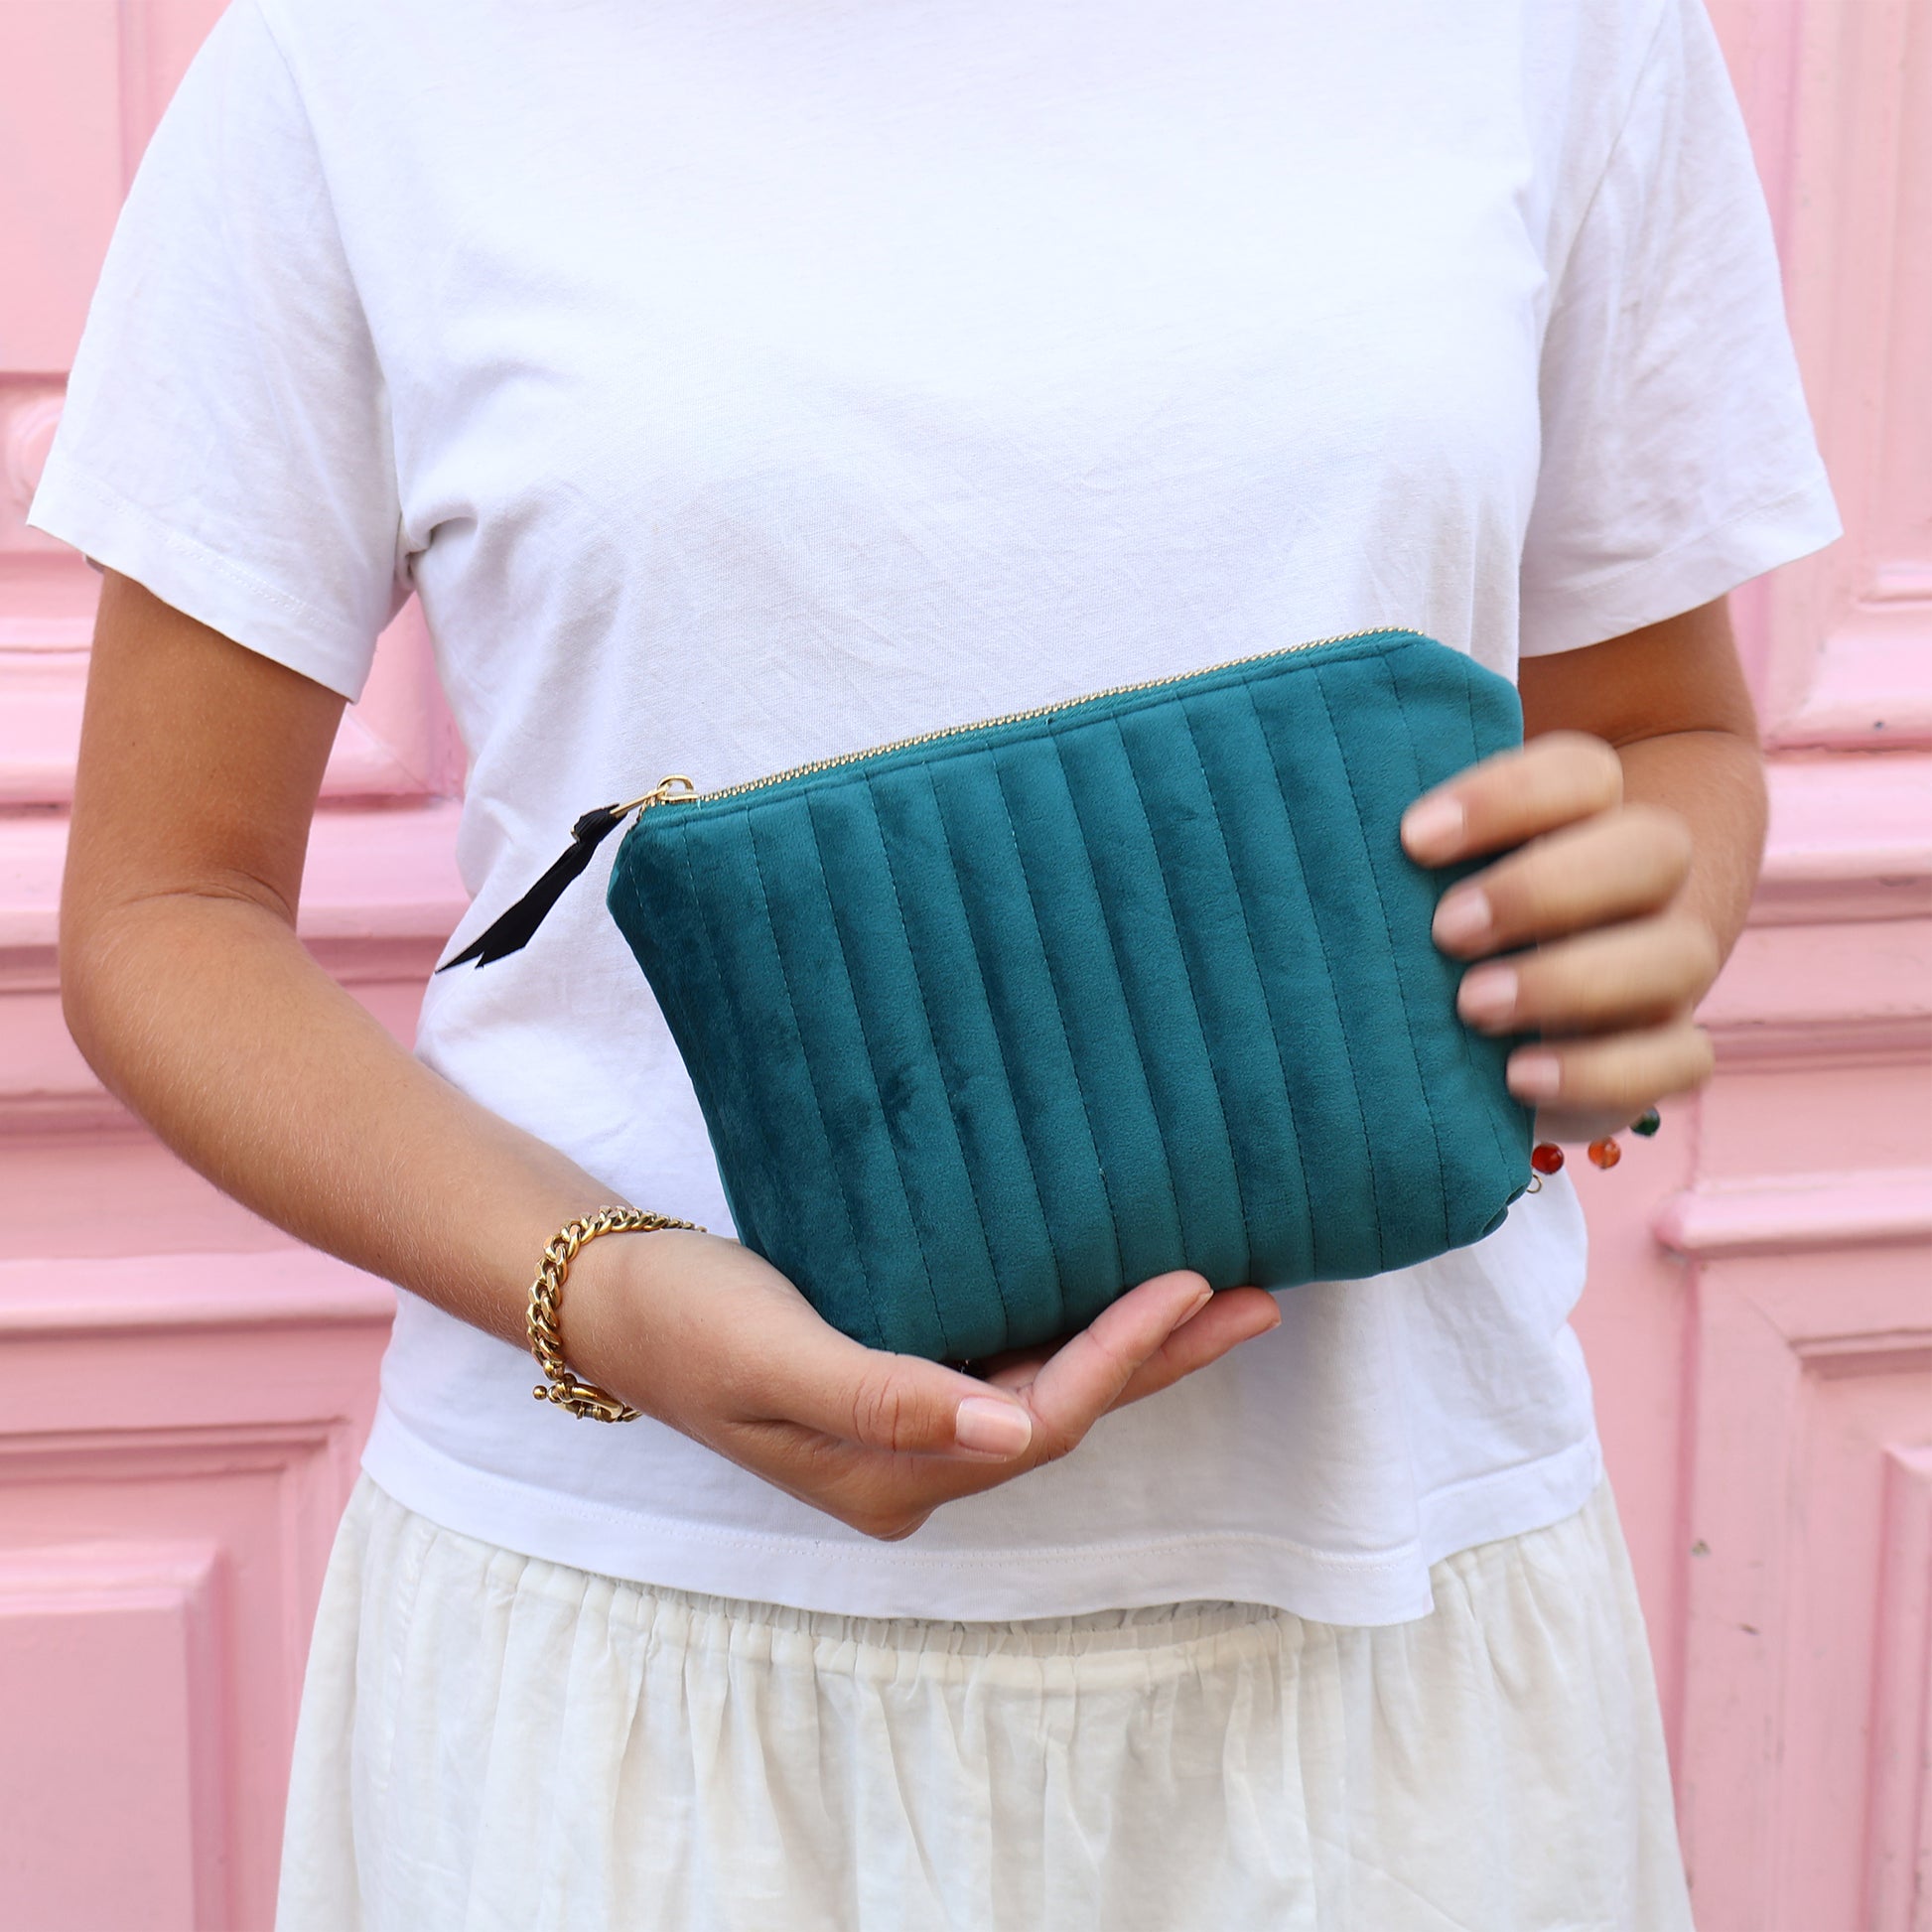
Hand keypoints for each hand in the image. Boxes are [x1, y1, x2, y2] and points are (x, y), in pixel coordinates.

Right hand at [565, 1229, 1281, 1539]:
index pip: (1036, 1424)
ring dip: (1133, 1349)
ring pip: (1048, 1390)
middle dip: (1160, 1362)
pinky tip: (1114, 1291)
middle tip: (1256, 1299)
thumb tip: (1009, 1429)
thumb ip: (885, 1398)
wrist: (611, 1296)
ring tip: (1218, 1296)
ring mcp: (909, 1429)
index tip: (1190, 1285)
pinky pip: (1013, 1359)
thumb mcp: (773, 1359)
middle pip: (1064, 1416)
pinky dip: (1075, 1327)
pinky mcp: (901, 1381)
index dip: (1118, 1361)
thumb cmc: (684, 1319)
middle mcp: (914, 1467)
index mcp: (888, 1479)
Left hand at [1400, 730, 1720, 1144]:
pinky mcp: (1660, 1050)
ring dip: (1571, 980)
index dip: (1507, 796)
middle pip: (1652, 847)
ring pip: (1675, 954)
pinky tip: (1518, 1077)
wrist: (1507, 1011)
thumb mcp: (1418, 877)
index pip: (1581, 772)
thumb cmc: (1439, 917)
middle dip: (1543, 888)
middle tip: (1444, 931)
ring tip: (1471, 1006)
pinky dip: (1604, 1069)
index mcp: (1582, 815)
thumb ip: (1388, 848)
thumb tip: (1297, 832)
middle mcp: (1639, 883)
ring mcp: (1662, 966)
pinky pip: (1683, 1060)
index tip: (1412, 838)